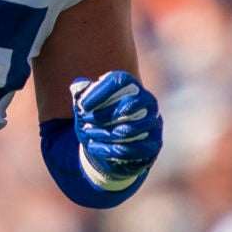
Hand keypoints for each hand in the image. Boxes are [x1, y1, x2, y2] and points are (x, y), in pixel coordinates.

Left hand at [70, 70, 161, 186]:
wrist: (113, 151)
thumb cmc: (100, 122)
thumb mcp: (88, 109)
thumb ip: (82, 95)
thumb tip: (78, 85)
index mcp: (132, 86)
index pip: (120, 81)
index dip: (100, 92)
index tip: (83, 105)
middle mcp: (147, 101)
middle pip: (128, 105)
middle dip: (102, 115)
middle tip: (86, 121)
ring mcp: (153, 123)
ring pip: (128, 130)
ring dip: (104, 134)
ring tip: (89, 135)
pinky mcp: (153, 144)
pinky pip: (130, 149)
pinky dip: (108, 149)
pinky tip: (93, 148)